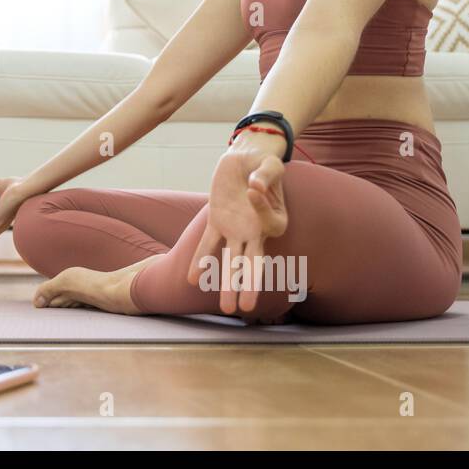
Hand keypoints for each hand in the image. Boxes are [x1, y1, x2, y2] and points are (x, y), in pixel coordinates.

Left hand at [185, 142, 287, 315]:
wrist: (243, 159)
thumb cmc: (262, 163)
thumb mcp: (270, 164)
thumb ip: (266, 175)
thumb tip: (255, 186)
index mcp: (276, 218)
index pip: (270, 223)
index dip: (261, 207)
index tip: (254, 188)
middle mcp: (257, 231)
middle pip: (255, 262)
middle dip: (251, 285)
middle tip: (248, 308)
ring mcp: (236, 230)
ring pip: (233, 261)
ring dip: (228, 283)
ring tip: (226, 308)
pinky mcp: (218, 223)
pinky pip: (208, 244)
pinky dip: (201, 260)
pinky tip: (192, 279)